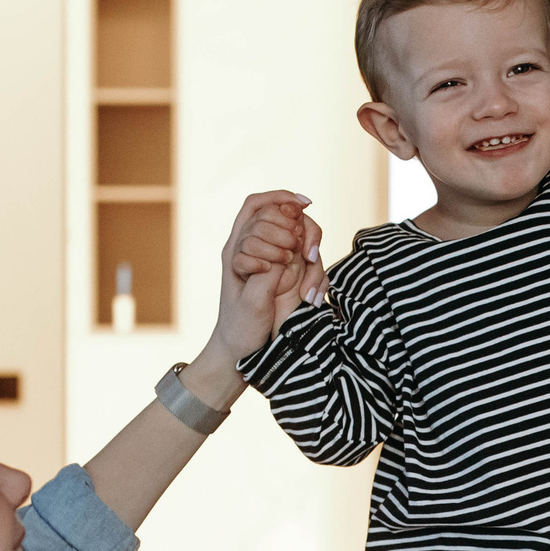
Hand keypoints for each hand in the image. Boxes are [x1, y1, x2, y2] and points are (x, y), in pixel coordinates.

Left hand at [215, 189, 324, 356]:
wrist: (239, 352)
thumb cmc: (240, 329)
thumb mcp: (252, 303)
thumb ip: (268, 275)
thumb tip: (287, 255)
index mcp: (236, 250)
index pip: (256, 207)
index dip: (279, 198)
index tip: (304, 205)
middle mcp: (253, 251)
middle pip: (281, 217)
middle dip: (300, 228)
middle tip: (308, 254)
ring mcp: (270, 263)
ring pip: (297, 239)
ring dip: (310, 251)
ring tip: (311, 276)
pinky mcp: (283, 277)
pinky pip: (303, 261)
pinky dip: (313, 270)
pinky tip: (314, 287)